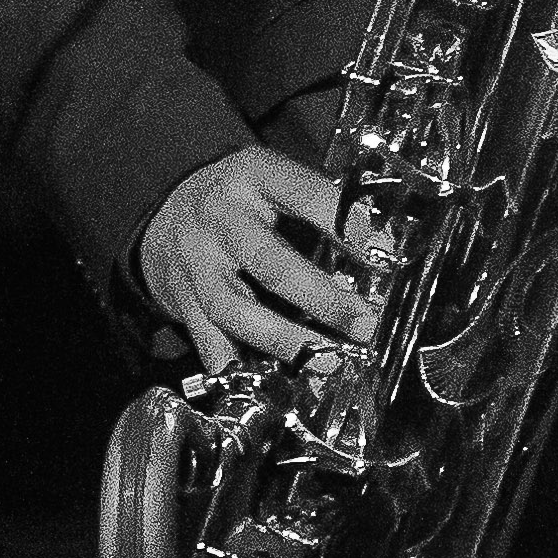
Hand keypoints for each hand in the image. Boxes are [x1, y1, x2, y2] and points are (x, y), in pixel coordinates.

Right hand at [137, 144, 384, 375]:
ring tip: (328, 360)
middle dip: (324, 301)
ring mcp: (196, 260)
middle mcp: (220, 216)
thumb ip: (322, 205)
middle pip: (271, 264)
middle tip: (366, 325)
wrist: (170, 210)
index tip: (384, 254)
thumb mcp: (276, 179)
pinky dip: (235, 363)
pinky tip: (266, 381)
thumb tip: (386, 246)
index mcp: (253, 175)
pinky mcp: (182, 297)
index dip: (347, 226)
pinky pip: (207, 338)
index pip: (305, 196)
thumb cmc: (243, 198)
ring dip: (286, 340)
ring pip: (234, 308)